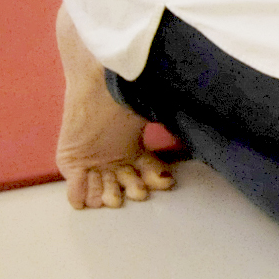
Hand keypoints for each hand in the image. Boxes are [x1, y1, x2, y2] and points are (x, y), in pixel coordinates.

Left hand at [55, 6, 176, 209]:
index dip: (157, 179)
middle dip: (134, 189)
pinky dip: (83, 195)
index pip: (149, 172)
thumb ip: (171, 115)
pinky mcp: (71, 162)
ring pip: (102, 194)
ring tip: (114, 193)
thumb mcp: (153, 107)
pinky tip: (91, 191)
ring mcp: (91, 162)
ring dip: (110, 195)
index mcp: (134, 149)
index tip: (165, 180)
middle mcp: (114, 158)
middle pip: (127, 185)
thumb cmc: (126, 93)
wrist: (97, 82)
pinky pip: (76, 191)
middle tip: (138, 188)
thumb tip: (207, 116)